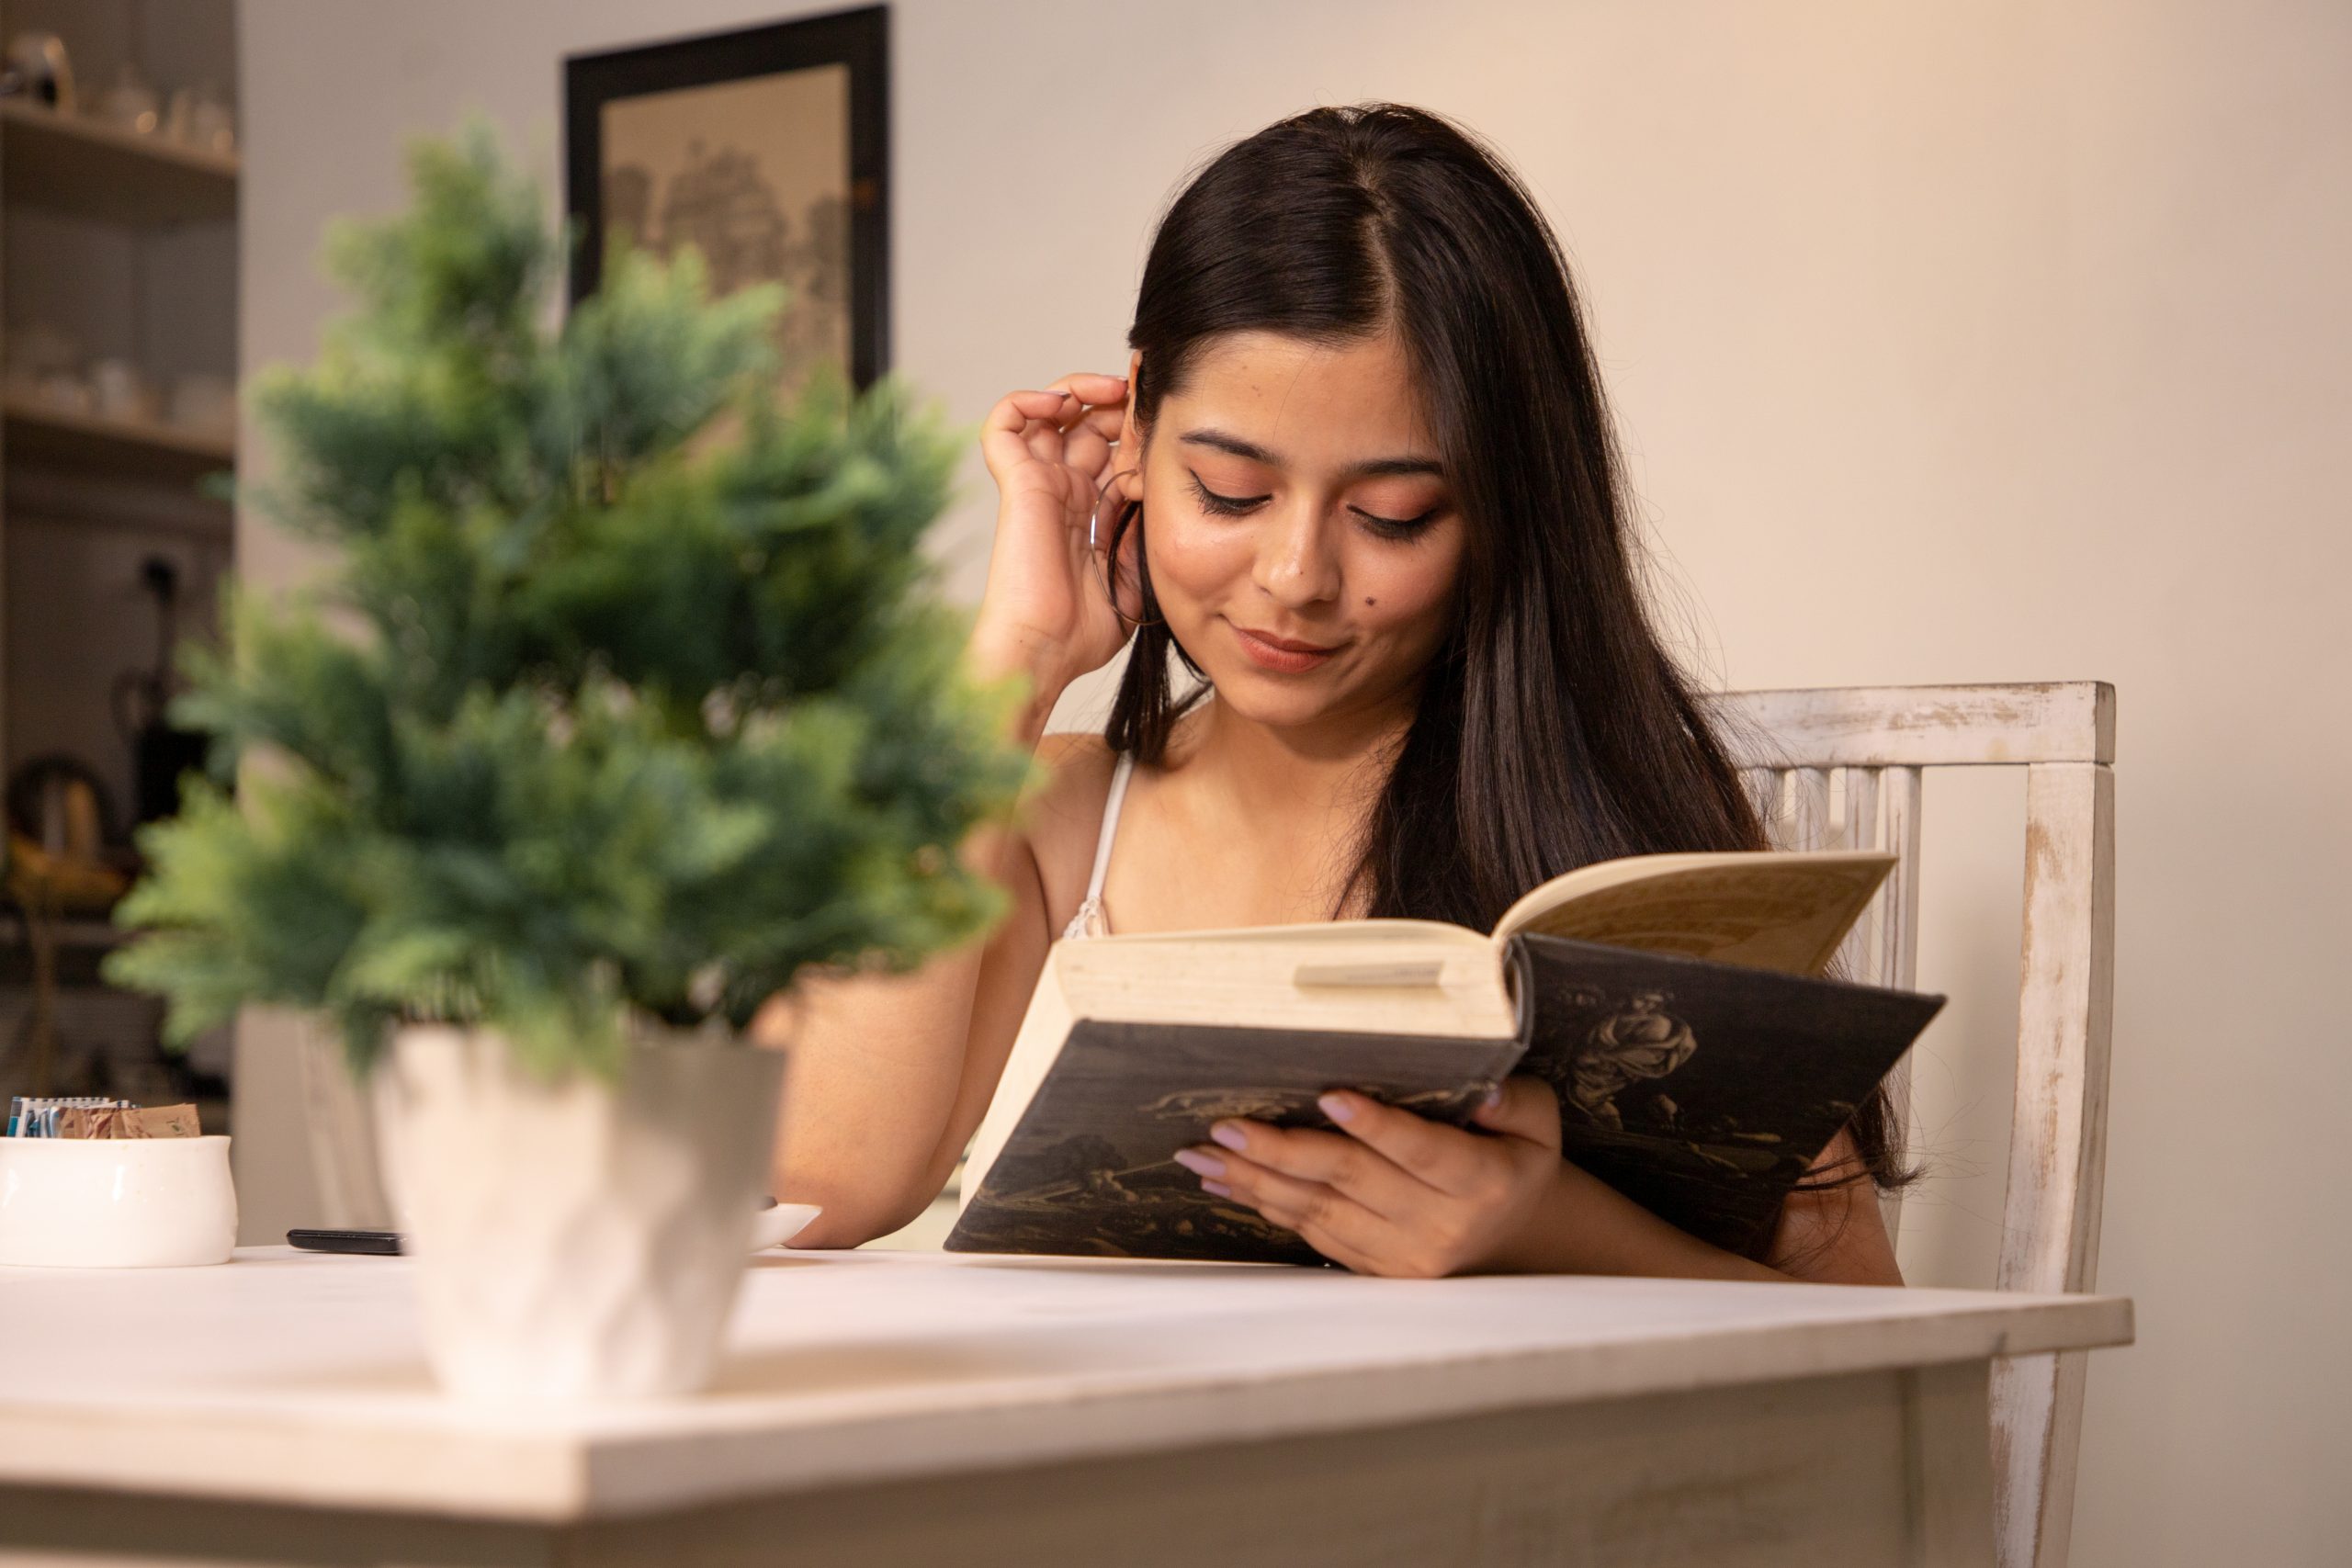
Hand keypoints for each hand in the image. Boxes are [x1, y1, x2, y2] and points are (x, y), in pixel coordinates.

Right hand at [970, 372, 1136, 721]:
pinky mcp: (1017, 482)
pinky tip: (1064, 404)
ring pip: (1048, 411)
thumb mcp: (1133, 576)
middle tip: (1146, 400)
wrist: (1044, 651)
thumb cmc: (1080, 634)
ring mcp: (1039, 485)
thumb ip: (1143, 532)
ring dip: (1079, 389)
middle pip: (1087, 424)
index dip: (1138, 430)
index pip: (1112, 451)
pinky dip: (1028, 399)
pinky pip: (1004, 422)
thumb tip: (1159, 489)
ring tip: (1112, 389)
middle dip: (1118, 404)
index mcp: (1088, 512)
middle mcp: (1063, 492)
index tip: (1167, 420)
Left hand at [1171, 1078, 1566, 1277]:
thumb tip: (1480, 1091)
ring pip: (1320, 1212)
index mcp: (1484, 1181)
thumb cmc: (1514, 1155)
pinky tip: (1228, 1181)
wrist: (1514, 1233)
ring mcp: (1404, 1255)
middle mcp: (1441, 1225)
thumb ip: (1513, 1100)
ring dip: (1256, 1182)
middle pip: (1353, 1182)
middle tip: (1228, 1127)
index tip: (1329, 1096)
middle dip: (1284, 1152)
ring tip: (1205, 1154)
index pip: (1424, 1152)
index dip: (1378, 1127)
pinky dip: (1267, 1205)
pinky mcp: (1377, 1270)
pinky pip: (1313, 1234)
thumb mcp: (1536, 1121)